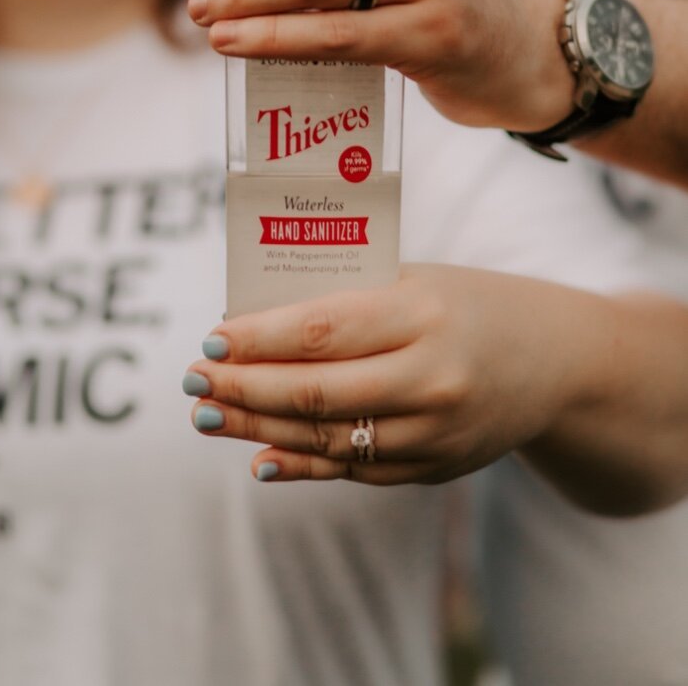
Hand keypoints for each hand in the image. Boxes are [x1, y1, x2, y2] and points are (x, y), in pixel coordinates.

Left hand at [182, 266, 581, 484]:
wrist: (558, 362)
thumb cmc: (463, 303)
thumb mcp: (412, 279)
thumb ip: (341, 298)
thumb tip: (246, 320)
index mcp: (422, 315)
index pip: (320, 331)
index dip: (257, 340)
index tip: (212, 340)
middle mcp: (431, 378)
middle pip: (315, 393)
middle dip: (243, 390)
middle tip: (193, 381)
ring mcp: (435, 432)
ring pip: (327, 438)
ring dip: (257, 430)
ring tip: (207, 413)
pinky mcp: (434, 467)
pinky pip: (354, 471)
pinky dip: (301, 465)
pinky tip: (258, 456)